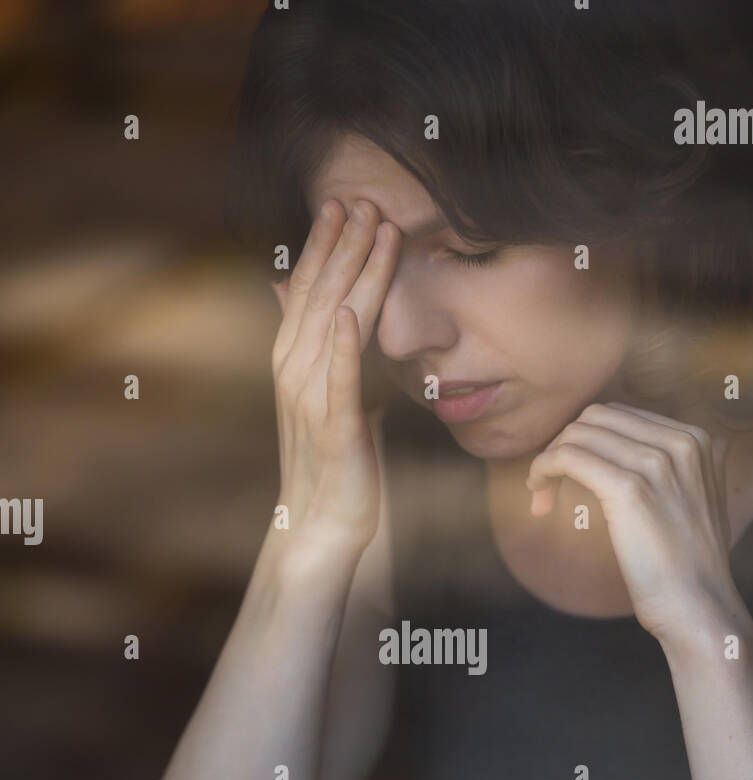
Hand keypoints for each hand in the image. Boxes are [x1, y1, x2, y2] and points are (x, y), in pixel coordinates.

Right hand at [270, 198, 401, 553]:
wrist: (323, 522)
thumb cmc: (333, 459)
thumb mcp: (324, 393)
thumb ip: (318, 345)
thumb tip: (300, 300)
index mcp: (294, 360)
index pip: (310, 291)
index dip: (326, 246)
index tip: (344, 203)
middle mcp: (295, 372)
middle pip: (320, 297)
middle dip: (342, 247)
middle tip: (362, 199)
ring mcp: (312, 400)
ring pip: (333, 325)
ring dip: (353, 276)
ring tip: (372, 232)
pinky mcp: (334, 430)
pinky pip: (338, 382)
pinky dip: (343, 347)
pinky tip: (352, 314)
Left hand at [525, 402, 737, 643]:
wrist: (698, 605)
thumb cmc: (690, 565)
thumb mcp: (701, 501)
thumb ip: (683, 468)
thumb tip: (659, 451)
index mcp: (697, 439)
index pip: (620, 416)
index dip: (587, 441)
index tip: (571, 475)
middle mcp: (681, 441)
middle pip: (596, 417)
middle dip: (565, 444)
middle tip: (549, 484)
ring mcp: (657, 463)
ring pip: (578, 434)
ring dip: (548, 460)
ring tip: (540, 494)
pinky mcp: (629, 489)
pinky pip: (568, 457)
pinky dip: (543, 469)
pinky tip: (538, 494)